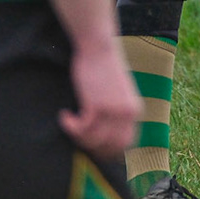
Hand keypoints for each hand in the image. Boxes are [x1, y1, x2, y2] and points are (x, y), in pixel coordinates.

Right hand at [60, 39, 141, 159]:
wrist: (100, 47)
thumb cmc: (105, 69)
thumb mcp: (118, 93)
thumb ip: (116, 112)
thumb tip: (104, 135)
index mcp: (135, 111)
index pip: (125, 143)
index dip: (108, 151)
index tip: (92, 148)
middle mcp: (127, 113)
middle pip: (110, 146)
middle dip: (91, 147)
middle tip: (76, 137)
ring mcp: (113, 110)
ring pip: (94, 140)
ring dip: (77, 137)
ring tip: (70, 124)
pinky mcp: (97, 105)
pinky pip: (81, 129)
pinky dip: (70, 126)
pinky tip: (65, 115)